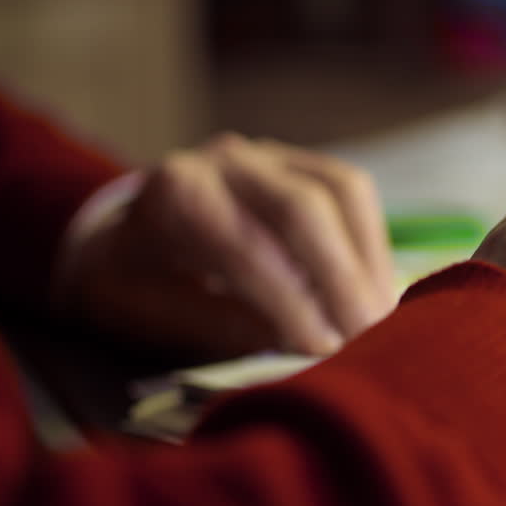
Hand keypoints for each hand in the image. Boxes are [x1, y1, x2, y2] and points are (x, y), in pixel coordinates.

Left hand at [57, 134, 396, 357]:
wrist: (123, 240)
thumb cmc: (135, 285)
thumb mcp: (154, 314)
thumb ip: (223, 325)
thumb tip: (302, 345)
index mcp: (174, 194)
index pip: (245, 244)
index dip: (290, 299)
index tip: (323, 349)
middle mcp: (225, 161)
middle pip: (304, 206)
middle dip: (341, 278)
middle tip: (368, 336)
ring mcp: (270, 156)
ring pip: (342, 190)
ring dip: (368, 260)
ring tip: (381, 318)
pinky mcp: (303, 164)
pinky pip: (354, 193)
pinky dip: (371, 244)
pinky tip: (378, 291)